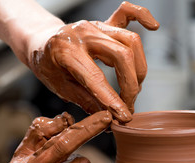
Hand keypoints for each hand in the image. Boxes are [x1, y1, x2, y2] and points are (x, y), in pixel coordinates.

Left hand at [29, 1, 158, 122]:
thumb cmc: (47, 65)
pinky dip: (142, 17)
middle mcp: (83, 34)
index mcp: (66, 52)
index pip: (96, 79)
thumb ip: (86, 101)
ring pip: (130, 41)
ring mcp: (95, 25)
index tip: (124, 116)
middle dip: (131, 86)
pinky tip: (153, 26)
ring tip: (134, 87)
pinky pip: (127, 12)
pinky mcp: (103, 22)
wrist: (40, 41)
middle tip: (129, 105)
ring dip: (139, 68)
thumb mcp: (60, 88)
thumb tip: (109, 117)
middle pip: (122, 55)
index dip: (113, 100)